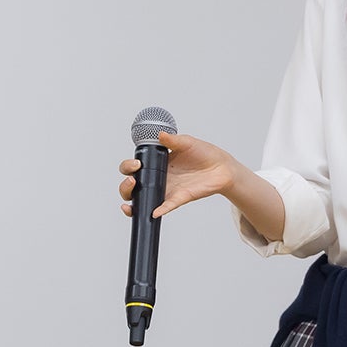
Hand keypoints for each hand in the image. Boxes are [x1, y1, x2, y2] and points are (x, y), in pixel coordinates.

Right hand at [117, 132, 236, 217]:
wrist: (222, 166)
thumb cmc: (204, 153)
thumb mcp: (187, 142)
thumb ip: (173, 140)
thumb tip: (160, 135)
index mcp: (156, 163)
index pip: (133, 167)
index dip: (128, 166)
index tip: (136, 163)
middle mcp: (158, 178)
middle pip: (131, 187)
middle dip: (125, 186)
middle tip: (133, 179)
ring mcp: (166, 190)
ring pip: (143, 200)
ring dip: (133, 202)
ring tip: (132, 198)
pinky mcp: (178, 198)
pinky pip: (166, 206)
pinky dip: (159, 210)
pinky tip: (154, 212)